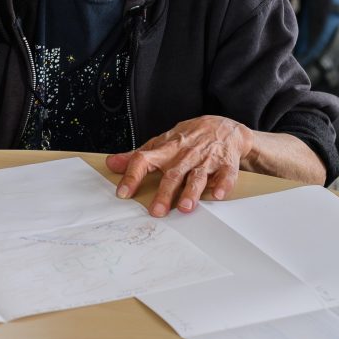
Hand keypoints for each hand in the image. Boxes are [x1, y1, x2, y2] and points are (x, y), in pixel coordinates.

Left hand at [106, 115, 253, 216]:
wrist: (223, 126)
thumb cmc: (189, 138)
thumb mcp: (162, 142)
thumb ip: (137, 155)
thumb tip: (112, 163)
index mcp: (167, 149)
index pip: (144, 159)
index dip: (132, 175)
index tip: (123, 193)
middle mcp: (185, 155)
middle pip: (172, 174)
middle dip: (164, 193)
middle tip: (156, 211)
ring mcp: (206, 159)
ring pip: (197, 176)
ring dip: (191, 192)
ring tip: (185, 208)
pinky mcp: (226, 164)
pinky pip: (226, 175)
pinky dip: (223, 184)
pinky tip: (218, 195)